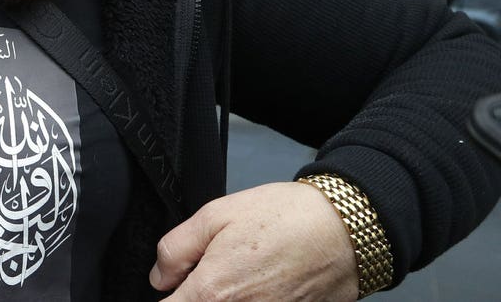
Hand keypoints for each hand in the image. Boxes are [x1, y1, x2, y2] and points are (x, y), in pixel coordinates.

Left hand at [150, 182, 357, 300]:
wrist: (347, 230)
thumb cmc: (286, 218)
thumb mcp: (215, 215)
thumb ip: (175, 248)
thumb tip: (161, 277)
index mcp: (212, 292)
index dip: (168, 295)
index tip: (174, 285)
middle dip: (195, 297)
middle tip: (206, 274)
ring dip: (226, 298)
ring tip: (241, 275)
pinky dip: (253, 300)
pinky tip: (261, 284)